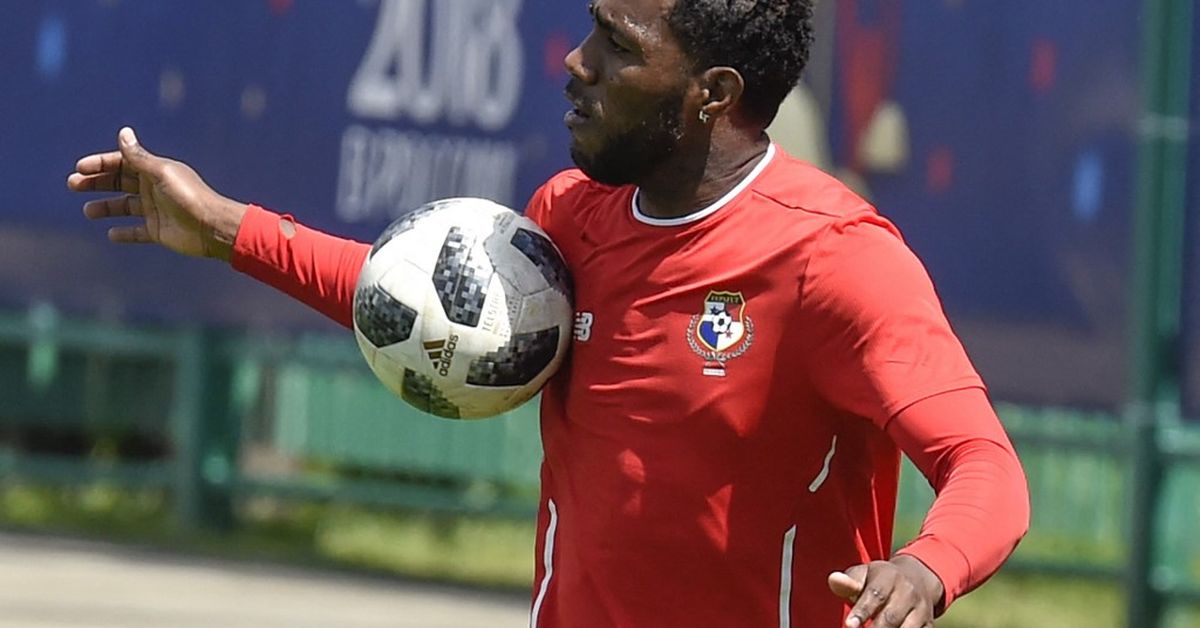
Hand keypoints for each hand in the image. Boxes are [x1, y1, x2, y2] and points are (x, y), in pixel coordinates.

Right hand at [67, 127, 246, 260]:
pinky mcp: (159, 230)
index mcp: (155, 171)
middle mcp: (154, 189)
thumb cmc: (189, 198)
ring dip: (106, 207)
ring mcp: (156, 210)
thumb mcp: (161, 174)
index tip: (80, 168)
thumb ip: (139, 157)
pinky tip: (111, 234)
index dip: (101, 164)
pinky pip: (138, 231)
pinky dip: (125, 233)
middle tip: (73, 185)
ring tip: (88, 211)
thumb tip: (123, 132)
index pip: (123, 163)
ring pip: (125, 206)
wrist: (211, 228)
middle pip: (120, 182)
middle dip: (96, 183)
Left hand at [828, 555, 943, 626]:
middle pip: (890, 618)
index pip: (875, 595)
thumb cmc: (879, 580)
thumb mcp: (864, 574)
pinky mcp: (928, 624)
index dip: (862, 611)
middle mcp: (909, 593)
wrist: (917, 578)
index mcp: (890, 576)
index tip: (849, 625)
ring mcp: (921, 610)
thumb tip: (834, 579)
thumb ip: (849, 581)